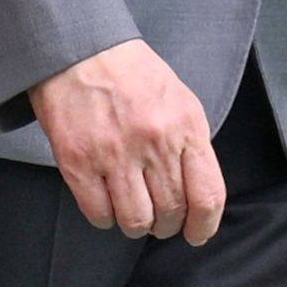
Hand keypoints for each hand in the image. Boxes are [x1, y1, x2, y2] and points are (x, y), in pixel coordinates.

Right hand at [29, 40, 223, 244]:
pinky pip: (99, 214)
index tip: (196, 234)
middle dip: (168, 225)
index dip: (204, 225)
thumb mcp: (181, 102)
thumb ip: (191, 146)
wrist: (83, 51)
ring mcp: (115, 154)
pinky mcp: (79, 162)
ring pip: (136, 221)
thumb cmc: (135, 77)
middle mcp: (154, 143)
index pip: (208, 195)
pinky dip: (106, 217)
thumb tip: (197, 194)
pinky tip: (108, 202)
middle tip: (160, 219)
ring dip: (137, 225)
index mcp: (186, 126)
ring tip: (134, 211)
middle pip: (171, 212)